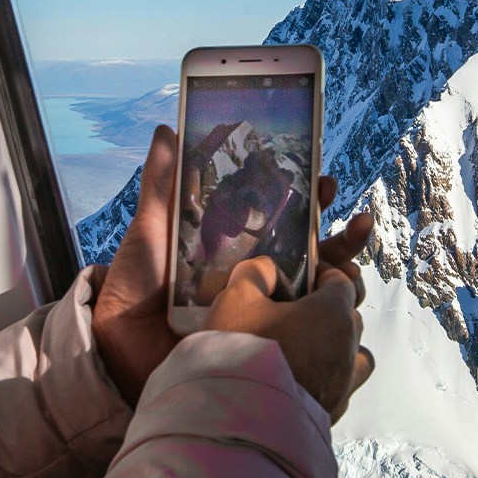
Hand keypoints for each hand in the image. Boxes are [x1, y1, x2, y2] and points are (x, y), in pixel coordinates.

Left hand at [92, 126, 376, 412]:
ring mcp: (263, 313)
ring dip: (346, 279)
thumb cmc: (134, 288)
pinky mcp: (261, 345)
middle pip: (317, 254)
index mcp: (236, 244)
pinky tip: (341, 318)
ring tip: (349, 272)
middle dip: (346, 238)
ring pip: (322, 294)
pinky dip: (331, 327)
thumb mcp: (150, 230)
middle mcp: (257, 277)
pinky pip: (308, 337)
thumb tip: (168, 128)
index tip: (325, 180)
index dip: (311, 197)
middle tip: (360, 224)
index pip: (286, 217)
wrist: (118, 349)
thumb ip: (162, 183)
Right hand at [205, 255, 374, 422]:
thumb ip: (255, 274)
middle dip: (328, 309)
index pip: (341, 282)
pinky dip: (328, 379)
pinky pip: (341, 388)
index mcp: (333, 313)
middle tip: (293, 313)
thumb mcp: (236, 299)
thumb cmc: (239, 352)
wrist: (237, 423)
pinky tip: (298, 381)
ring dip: (337, 347)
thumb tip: (267, 270)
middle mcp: (348, 349)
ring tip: (304, 350)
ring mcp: (344, 385)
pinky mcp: (333, 415)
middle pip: (350, 317)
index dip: (321, 276)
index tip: (298, 281)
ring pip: (355, 356)